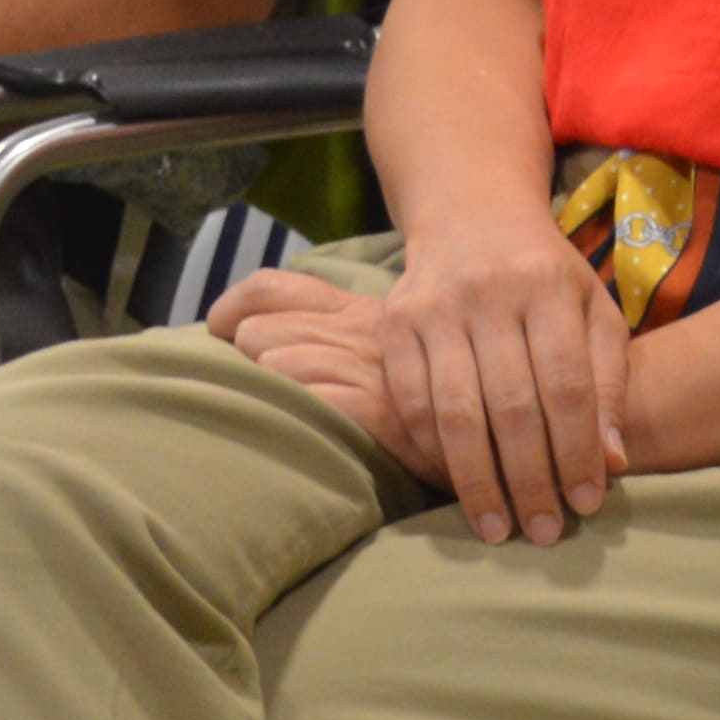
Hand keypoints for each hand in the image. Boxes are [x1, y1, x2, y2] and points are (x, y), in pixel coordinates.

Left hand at [212, 261, 435, 479]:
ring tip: (287, 414)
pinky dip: (295, 416)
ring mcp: (369, 367)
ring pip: (278, 363)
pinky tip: (306, 432)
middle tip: (264, 391)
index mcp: (356, 307)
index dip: (230, 309)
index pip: (270, 287)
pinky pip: (310, 401)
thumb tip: (262, 340)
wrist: (497, 431)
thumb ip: (334, 335)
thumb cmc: (432, 395)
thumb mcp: (387, 349)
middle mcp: (358, 328)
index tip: (221, 337)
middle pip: (259, 330)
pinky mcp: (380, 409)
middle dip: (246, 364)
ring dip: (270, 393)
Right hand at [261, 215, 629, 542]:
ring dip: (477, 480)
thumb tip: (612, 461)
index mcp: (549, 286)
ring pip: (455, 412)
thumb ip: (609, 381)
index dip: (576, 450)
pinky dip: (432, 451)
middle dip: (530, 478)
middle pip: (511, 406)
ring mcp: (434, 308)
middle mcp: (489, 294)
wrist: (472, 219)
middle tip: (544, 532)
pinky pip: (409, 402)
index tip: (586, 503)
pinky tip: (454, 487)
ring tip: (497, 528)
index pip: (566, 385)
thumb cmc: (548, 278)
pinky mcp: (393, 323)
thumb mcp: (594, 311)